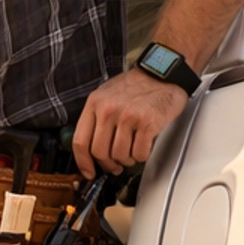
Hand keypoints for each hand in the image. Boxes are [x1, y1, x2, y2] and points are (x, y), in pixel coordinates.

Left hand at [71, 67, 188, 176]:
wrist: (163, 72)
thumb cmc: (137, 85)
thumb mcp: (107, 95)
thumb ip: (97, 118)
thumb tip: (91, 149)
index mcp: (95, 103)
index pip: (80, 141)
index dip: (83, 162)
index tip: (89, 172)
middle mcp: (108, 109)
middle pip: (99, 153)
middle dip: (109, 164)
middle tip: (116, 165)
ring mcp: (127, 116)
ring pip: (119, 155)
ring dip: (127, 160)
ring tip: (132, 151)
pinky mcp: (146, 122)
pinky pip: (139, 153)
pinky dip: (142, 155)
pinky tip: (144, 146)